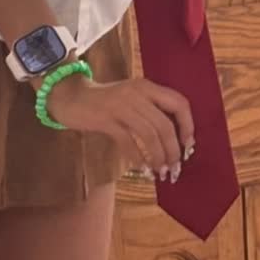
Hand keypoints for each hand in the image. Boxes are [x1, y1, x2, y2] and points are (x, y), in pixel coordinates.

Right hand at [46, 72, 194, 178]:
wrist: (71, 96)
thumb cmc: (105, 100)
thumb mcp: (131, 97)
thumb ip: (150, 110)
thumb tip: (174, 139)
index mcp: (147, 87)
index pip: (179, 103)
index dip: (188, 126)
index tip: (188, 146)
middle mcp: (137, 94)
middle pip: (165, 125)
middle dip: (173, 150)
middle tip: (175, 168)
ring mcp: (121, 106)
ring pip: (149, 135)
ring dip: (158, 157)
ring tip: (161, 172)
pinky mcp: (106, 119)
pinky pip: (128, 142)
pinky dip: (138, 159)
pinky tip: (143, 169)